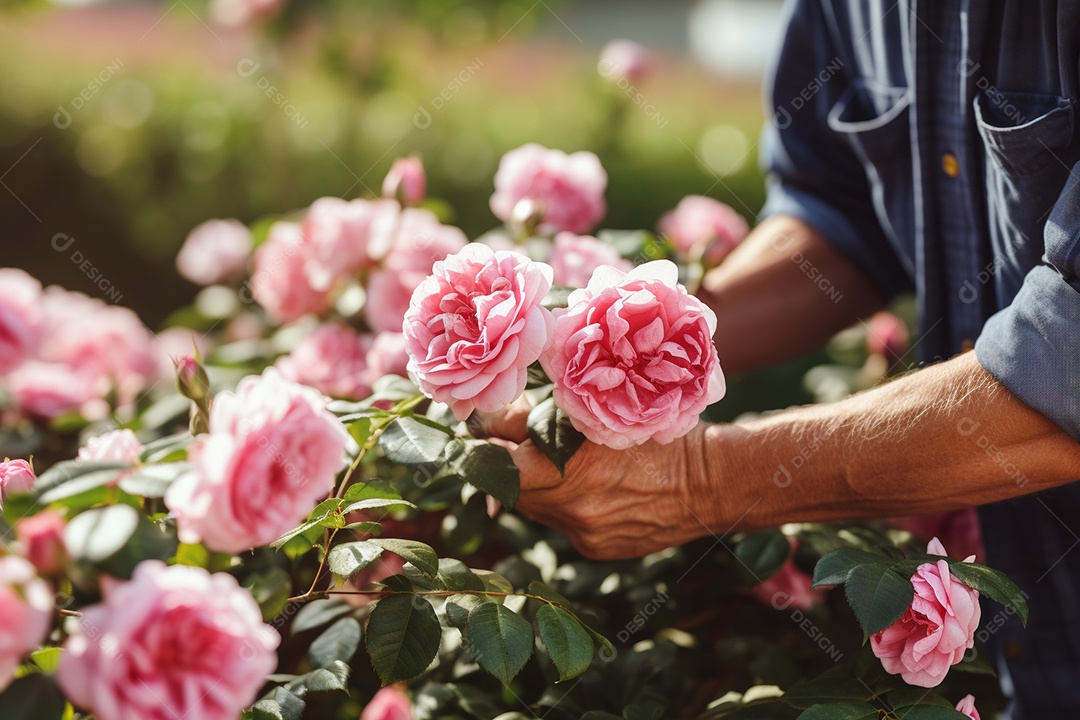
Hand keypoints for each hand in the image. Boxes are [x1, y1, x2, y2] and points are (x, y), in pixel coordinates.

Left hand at [476, 400, 722, 559]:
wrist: (712, 483)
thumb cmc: (660, 433)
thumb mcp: (602, 412)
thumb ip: (542, 417)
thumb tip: (492, 419)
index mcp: (572, 468)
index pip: (500, 465)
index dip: (484, 447)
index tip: (477, 432)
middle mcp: (573, 508)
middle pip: (513, 489)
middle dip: (508, 465)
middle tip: (508, 440)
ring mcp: (584, 533)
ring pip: (537, 507)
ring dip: (536, 485)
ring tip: (555, 460)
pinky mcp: (596, 548)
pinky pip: (563, 523)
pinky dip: (565, 503)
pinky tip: (589, 485)